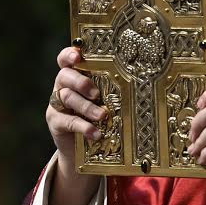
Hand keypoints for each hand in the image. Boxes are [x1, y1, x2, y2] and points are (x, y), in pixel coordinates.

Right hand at [46, 46, 103, 204]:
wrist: (84, 150)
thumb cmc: (103, 118)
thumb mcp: (111, 101)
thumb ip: (118, 90)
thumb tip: (150, 82)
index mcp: (78, 76)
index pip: (67, 59)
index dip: (70, 54)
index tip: (78, 56)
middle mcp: (64, 86)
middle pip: (65, 75)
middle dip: (80, 82)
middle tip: (96, 92)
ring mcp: (58, 104)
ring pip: (66, 97)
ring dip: (86, 106)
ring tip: (102, 115)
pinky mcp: (56, 122)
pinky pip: (66, 121)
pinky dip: (83, 126)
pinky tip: (95, 133)